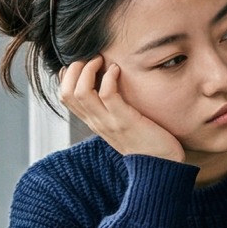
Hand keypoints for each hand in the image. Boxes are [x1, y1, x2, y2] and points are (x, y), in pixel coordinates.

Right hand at [59, 57, 183, 162]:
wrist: (161, 168)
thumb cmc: (147, 143)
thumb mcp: (122, 124)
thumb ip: (112, 109)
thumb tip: (110, 87)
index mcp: (93, 122)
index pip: (65, 98)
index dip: (67, 76)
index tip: (83, 64)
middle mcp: (96, 123)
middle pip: (66, 93)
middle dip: (75, 69)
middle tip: (92, 59)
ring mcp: (108, 123)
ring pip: (80, 92)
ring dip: (88, 69)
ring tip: (102, 61)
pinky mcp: (125, 121)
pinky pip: (107, 94)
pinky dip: (109, 76)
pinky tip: (117, 70)